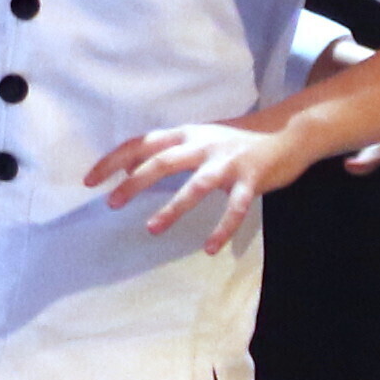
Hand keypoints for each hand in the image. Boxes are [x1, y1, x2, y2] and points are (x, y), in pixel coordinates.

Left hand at [85, 118, 309, 252]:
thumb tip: (131, 168)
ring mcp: (228, 161)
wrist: (289, 132)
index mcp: (187, 134)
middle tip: (111, 204)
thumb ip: (169, 152)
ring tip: (152, 229)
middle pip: (162, 161)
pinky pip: (234, 208)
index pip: (142, 143)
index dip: (114, 160)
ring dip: (173, 208)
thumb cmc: (238, 139)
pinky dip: (222, 229)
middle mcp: (204, 144)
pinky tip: (210, 248)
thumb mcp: (200, 138)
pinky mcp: (251, 178)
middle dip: (134, 182)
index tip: (90, 180)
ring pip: (196, 186)